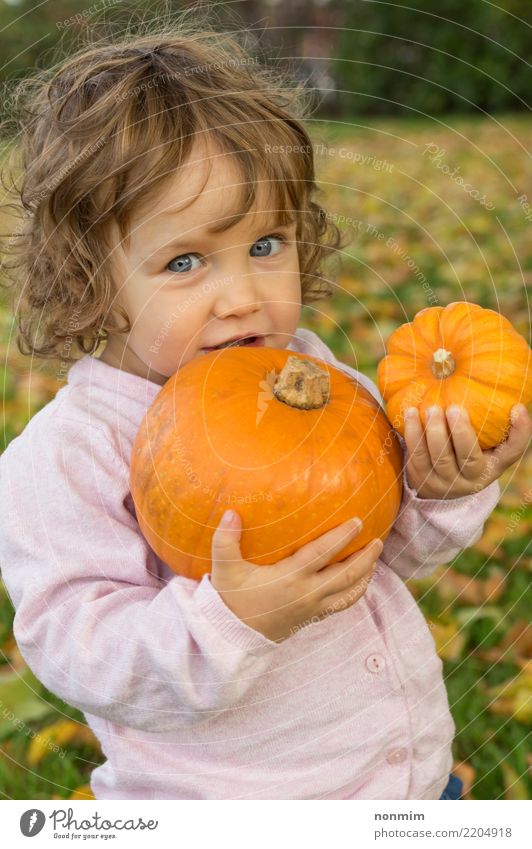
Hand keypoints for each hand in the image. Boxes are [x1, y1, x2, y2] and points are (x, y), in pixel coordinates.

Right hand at [210, 512, 382, 642]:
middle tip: (378, 540)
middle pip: (347, 575)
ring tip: (374, 558)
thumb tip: (231, 512)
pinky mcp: (312, 617)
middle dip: (365, 557)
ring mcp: (312, 608)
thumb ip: (225, 540)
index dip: (342, 537)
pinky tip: (359, 580)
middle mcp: (306, 594)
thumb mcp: (224, 569)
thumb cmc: (230, 599)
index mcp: (289, 579)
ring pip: (349, 593)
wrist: (232, 638)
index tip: (358, 521)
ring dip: (365, 574)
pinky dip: (356, 592)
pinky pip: (342, 605)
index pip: (323, 554)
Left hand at [404, 403, 531, 498]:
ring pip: (439, 458)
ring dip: (433, 431)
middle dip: (460, 432)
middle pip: (468, 457)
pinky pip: (417, 456)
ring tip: (430, 409)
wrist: (440, 484)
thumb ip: (498, 429)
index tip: (517, 408)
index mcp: (491, 468)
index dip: (519, 432)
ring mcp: (444, 483)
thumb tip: (515, 404)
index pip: (512, 452)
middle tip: (453, 408)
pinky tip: (411, 413)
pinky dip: (413, 434)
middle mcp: (470, 480)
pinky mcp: (422, 479)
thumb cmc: (470, 455)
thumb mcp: (488, 448)